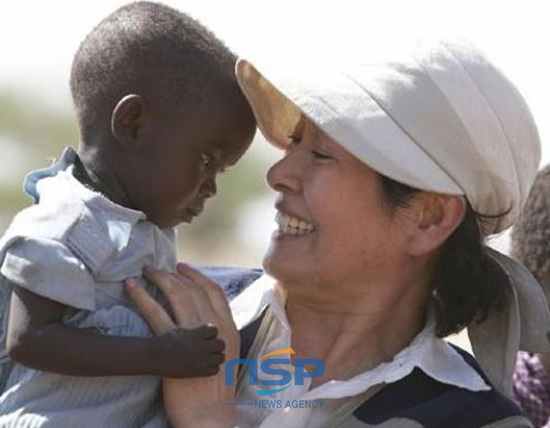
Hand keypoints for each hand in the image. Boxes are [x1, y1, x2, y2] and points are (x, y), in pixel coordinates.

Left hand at [126, 263, 238, 427]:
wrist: (209, 413)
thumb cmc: (217, 390)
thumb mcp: (229, 357)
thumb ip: (221, 336)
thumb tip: (211, 322)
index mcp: (228, 327)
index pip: (214, 291)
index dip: (198, 276)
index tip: (185, 268)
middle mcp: (213, 325)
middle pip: (193, 288)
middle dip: (175, 274)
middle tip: (159, 267)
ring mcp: (193, 332)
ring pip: (177, 294)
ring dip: (160, 278)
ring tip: (145, 271)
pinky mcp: (173, 343)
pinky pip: (156, 312)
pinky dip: (142, 297)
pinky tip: (132, 287)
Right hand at [154, 325, 224, 377]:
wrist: (155, 358)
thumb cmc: (165, 341)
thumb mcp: (180, 328)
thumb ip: (193, 326)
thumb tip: (201, 317)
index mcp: (196, 335)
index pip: (214, 330)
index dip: (211, 332)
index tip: (207, 335)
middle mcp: (201, 348)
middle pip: (221, 344)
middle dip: (217, 344)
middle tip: (210, 346)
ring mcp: (201, 361)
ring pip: (220, 357)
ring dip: (216, 355)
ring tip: (208, 355)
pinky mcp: (199, 372)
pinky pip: (215, 369)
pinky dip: (212, 367)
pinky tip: (205, 365)